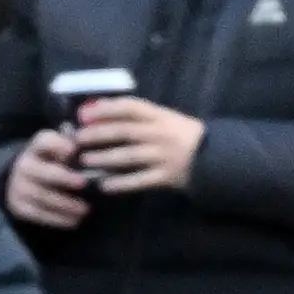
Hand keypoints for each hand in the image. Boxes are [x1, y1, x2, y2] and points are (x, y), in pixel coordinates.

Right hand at [1, 128, 87, 231]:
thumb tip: (86, 154)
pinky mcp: (19, 206)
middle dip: (64, 177)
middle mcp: (24, 165)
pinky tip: (74, 221)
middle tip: (84, 183)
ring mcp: (20, 187)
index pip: (44, 141)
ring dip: (67, 205)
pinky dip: (59, 219)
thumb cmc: (49, 164)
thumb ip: (70, 150)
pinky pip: (40, 214)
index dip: (58, 145)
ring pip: (44, 197)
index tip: (73, 149)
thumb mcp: (56, 152)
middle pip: (44, 172)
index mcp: (36, 147)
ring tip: (85, 210)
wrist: (21, 181)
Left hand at [71, 95, 203, 195]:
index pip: (129, 107)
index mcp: (160, 116)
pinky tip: (105, 185)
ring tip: (85, 161)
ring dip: (104, 158)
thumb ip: (142, 118)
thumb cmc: (185, 136)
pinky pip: (139, 181)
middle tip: (77, 139)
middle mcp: (159, 134)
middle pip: (123, 132)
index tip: (86, 113)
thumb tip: (107, 114)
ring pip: (128, 156)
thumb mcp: (167, 120)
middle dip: (98, 134)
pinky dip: (121, 183)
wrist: (215, 158)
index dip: (106, 109)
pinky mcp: (165, 177)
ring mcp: (162, 156)